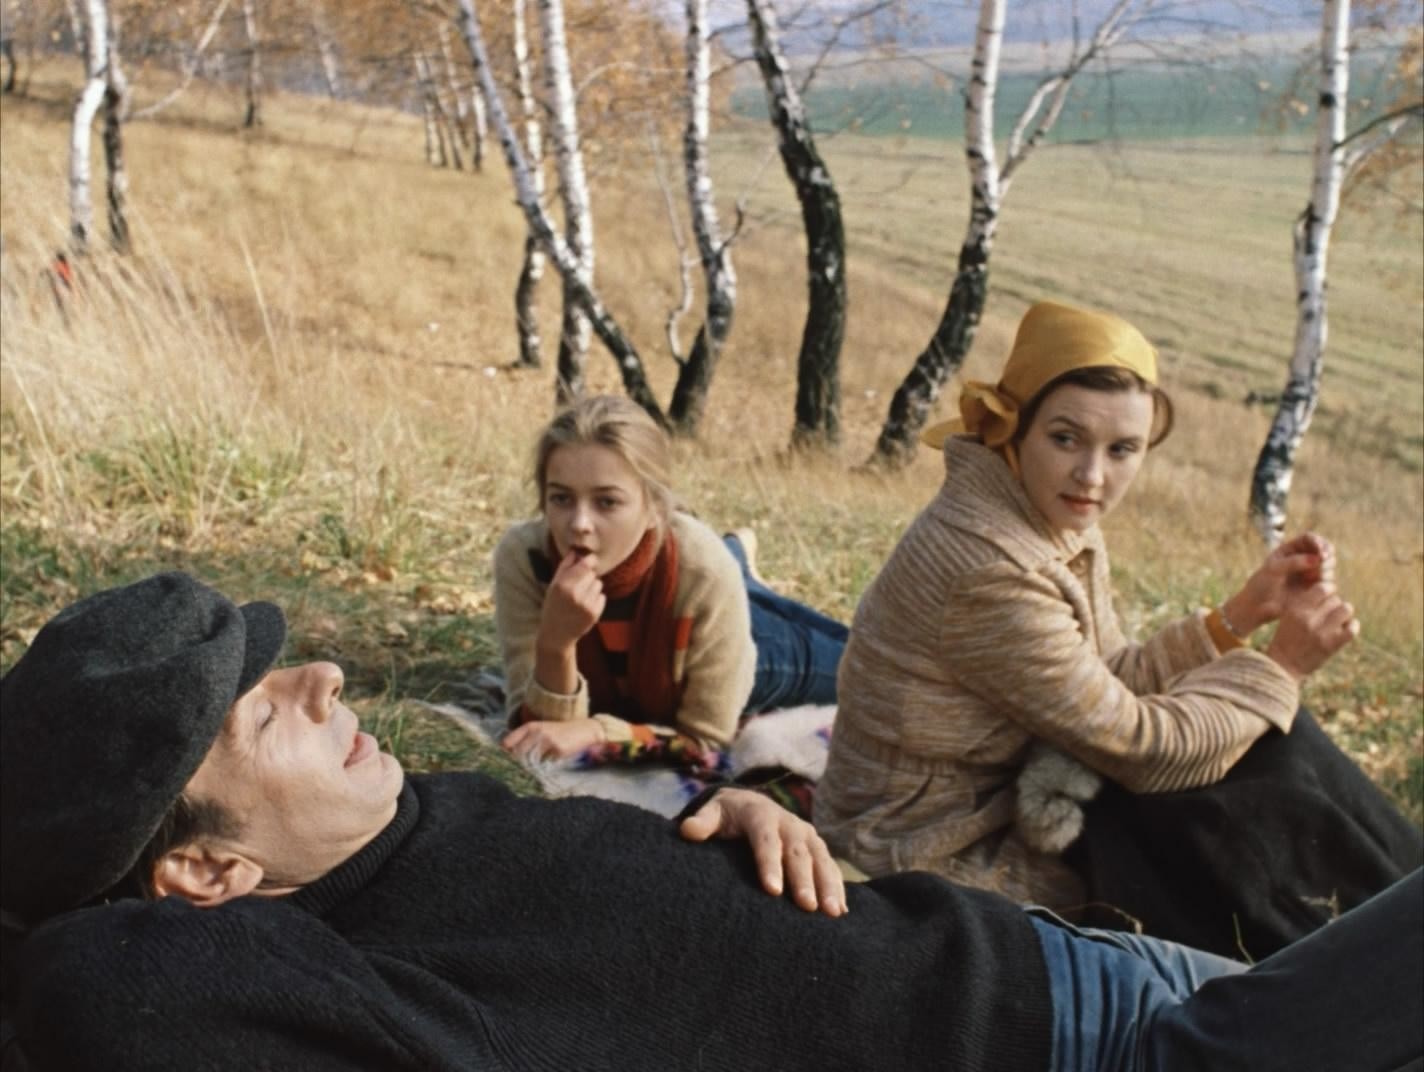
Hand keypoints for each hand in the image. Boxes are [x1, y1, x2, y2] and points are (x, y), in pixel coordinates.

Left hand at [502, 718, 605, 760]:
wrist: (583, 730)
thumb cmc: (559, 732)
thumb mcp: (540, 730)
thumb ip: (524, 740)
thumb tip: (507, 755)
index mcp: (530, 726)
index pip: (507, 742)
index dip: (504, 754)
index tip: (504, 762)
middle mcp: (537, 732)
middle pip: (517, 754)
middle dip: (517, 764)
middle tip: (517, 771)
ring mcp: (548, 741)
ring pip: (531, 761)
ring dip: (531, 767)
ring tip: (536, 766)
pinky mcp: (558, 751)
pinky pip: (546, 764)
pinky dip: (546, 766)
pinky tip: (551, 762)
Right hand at [538, 551, 605, 652]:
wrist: (557, 634)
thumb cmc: (553, 606)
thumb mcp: (553, 585)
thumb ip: (565, 566)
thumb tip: (576, 551)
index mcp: (562, 585)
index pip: (585, 564)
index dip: (590, 560)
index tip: (590, 561)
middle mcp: (574, 594)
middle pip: (592, 574)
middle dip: (587, 577)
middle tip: (578, 586)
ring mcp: (586, 605)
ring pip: (599, 584)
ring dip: (592, 588)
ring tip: (581, 597)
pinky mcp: (595, 614)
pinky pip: (602, 597)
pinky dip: (596, 599)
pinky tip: (585, 606)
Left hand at [679, 788, 846, 917]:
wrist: (751, 803)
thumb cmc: (728, 815)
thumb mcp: (714, 813)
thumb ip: (702, 822)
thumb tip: (687, 831)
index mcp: (762, 815)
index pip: (766, 840)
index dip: (769, 863)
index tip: (772, 890)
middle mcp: (789, 824)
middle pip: (798, 853)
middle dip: (804, 880)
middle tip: (807, 906)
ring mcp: (806, 835)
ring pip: (820, 860)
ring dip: (827, 885)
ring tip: (831, 912)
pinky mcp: (817, 847)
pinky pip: (830, 866)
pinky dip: (837, 887)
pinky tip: (840, 911)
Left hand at [1224, 532, 1335, 633]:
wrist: (1259, 606)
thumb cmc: (1262, 585)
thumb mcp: (1274, 570)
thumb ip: (1294, 562)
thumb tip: (1317, 559)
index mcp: (1291, 549)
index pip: (1310, 538)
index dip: (1319, 542)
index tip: (1321, 552)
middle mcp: (1303, 559)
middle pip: (1325, 549)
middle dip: (1325, 556)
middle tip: (1321, 564)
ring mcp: (1311, 573)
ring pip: (1329, 565)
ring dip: (1325, 569)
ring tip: (1310, 577)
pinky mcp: (1315, 587)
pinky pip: (1328, 581)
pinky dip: (1325, 582)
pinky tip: (1314, 587)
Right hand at [1265, 582, 1358, 679]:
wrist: (1283, 665)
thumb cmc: (1286, 638)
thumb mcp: (1288, 617)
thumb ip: (1304, 603)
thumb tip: (1327, 590)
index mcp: (1296, 609)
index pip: (1321, 589)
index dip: (1329, 590)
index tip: (1328, 595)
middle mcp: (1308, 618)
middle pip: (1335, 600)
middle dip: (1335, 605)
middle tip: (1331, 613)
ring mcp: (1321, 632)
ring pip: (1346, 610)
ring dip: (1345, 614)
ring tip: (1340, 620)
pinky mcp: (1331, 645)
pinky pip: (1352, 629)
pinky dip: (1353, 626)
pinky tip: (1348, 628)